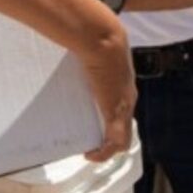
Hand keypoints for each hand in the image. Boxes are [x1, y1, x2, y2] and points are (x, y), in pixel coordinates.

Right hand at [75, 26, 136, 161]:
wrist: (103, 38)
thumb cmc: (95, 37)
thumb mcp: (92, 50)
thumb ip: (82, 54)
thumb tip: (65, 47)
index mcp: (123, 84)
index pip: (122, 107)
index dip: (110, 118)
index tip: (93, 122)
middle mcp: (127, 98)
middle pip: (123, 126)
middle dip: (108, 137)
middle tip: (90, 141)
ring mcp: (123, 107)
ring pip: (122, 138)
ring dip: (106, 148)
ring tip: (90, 150)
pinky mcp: (115, 114)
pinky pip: (114, 143)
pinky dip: (103, 154)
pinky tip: (90, 155)